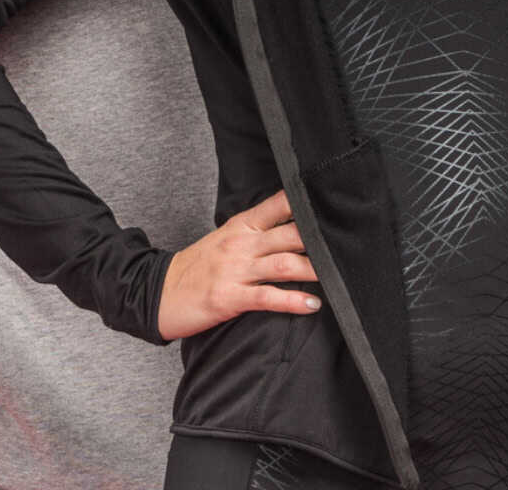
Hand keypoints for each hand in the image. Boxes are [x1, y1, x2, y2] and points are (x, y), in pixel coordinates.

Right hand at [157, 189, 323, 340]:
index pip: (279, 205)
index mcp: (241, 226)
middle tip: (350, 245)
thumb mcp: (224, 239)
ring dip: (315, 270)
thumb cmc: (195, 268)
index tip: (335, 203)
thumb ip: (256, 233)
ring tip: (339, 277)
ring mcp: (235, 270)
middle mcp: (241, 243)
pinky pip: (268, 298)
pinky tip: (312, 305)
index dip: (307, 202)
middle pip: (291, 235)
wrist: (157, 292)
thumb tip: (294, 231)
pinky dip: (293, 301)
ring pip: (284, 264)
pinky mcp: (230, 297)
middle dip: (321, 241)